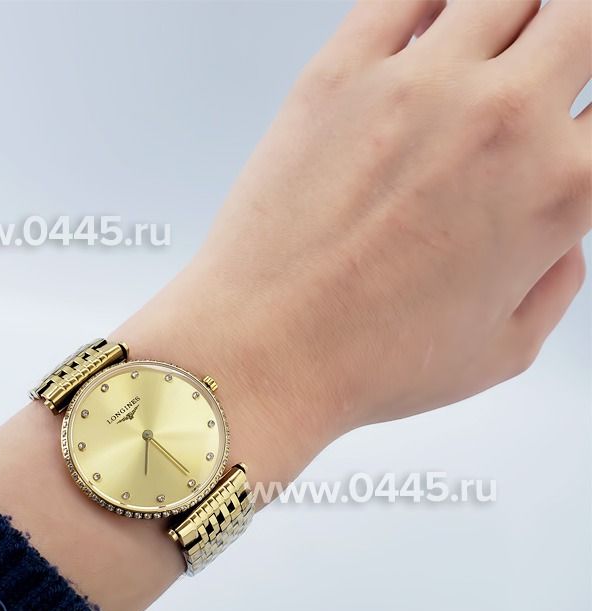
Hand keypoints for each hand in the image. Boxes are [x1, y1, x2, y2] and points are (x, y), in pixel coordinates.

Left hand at [116, 0, 590, 486]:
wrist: (264, 351)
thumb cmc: (367, 362)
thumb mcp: (502, 350)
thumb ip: (555, 280)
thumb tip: (558, 234)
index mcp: (558, 189)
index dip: (590, 112)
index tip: (574, 118)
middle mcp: (499, 120)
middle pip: (581, 15)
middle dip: (574, 34)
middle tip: (546, 64)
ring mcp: (415, 87)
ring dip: (511, 14)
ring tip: (490, 48)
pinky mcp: (338, 75)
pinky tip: (432, 23)